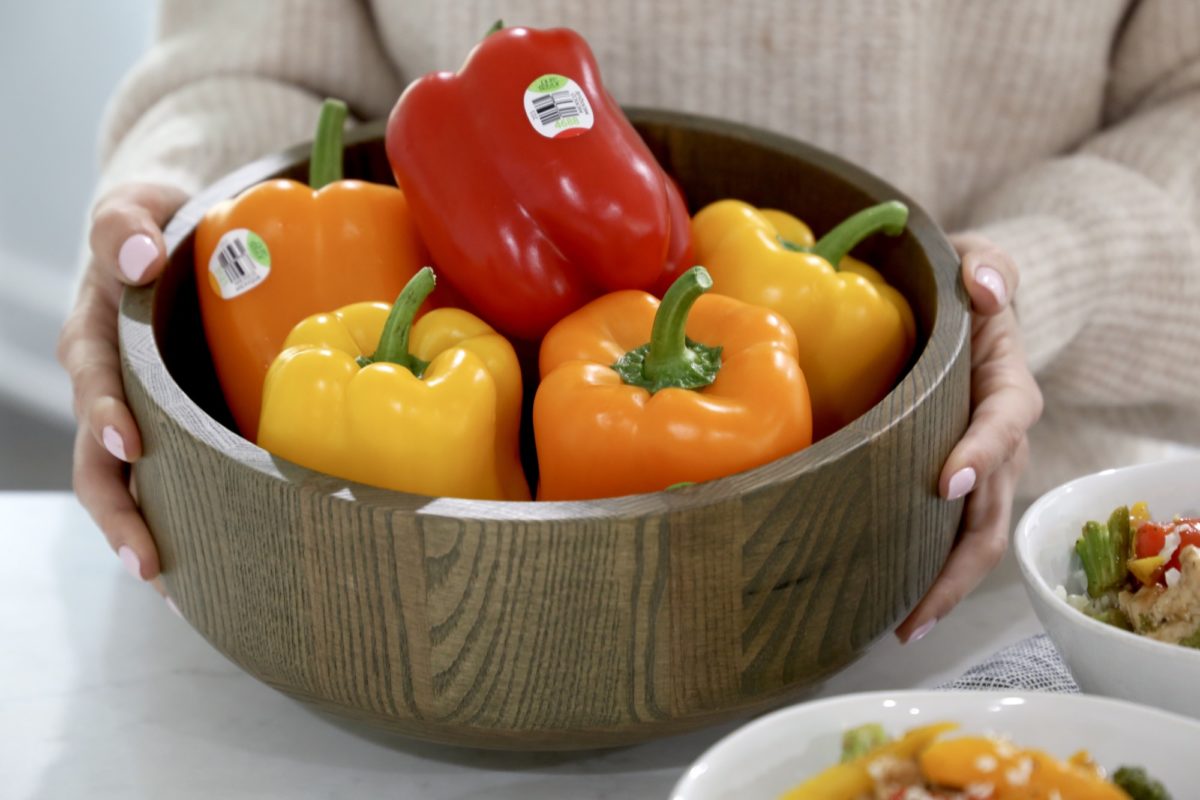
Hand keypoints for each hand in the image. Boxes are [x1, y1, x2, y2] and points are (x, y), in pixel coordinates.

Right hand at [58, 183, 187, 594]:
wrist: (169, 240)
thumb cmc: (154, 225)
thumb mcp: (136, 206)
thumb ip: (128, 222)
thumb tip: (138, 256)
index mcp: (97, 334)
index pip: (94, 377)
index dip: (106, 413)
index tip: (132, 445)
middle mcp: (108, 383)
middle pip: (99, 457)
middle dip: (119, 510)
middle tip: (147, 558)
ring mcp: (134, 412)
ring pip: (125, 483)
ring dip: (142, 532)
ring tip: (171, 585)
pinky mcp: (168, 428)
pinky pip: (166, 479)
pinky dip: (177, 520)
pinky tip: (206, 566)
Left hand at [895, 233, 1042, 642]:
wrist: (972, 311)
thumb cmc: (968, 287)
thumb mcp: (979, 261)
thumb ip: (985, 266)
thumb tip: (984, 286)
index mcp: (1007, 387)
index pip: (1004, 423)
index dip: (980, 453)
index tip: (946, 481)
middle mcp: (1003, 440)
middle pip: (991, 510)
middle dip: (958, 564)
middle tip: (917, 608)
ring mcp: (982, 471)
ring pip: (975, 539)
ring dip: (943, 587)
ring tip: (904, 627)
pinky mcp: (953, 487)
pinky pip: (948, 537)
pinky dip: (927, 575)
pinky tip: (892, 610)